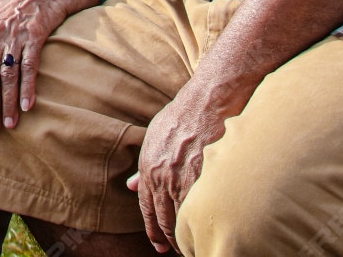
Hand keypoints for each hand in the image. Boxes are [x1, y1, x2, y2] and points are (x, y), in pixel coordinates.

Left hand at [129, 86, 229, 252]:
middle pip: (165, 220)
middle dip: (171, 239)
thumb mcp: (153, 137)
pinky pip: (204, 211)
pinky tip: (210, 229)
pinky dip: (206, 224)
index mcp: (148, 168)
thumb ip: (143, 166)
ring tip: (196, 244)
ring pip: (184, 219)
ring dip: (189, 236)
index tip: (159, 245)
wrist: (208, 101)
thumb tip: (132, 186)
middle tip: (178, 249)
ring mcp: (185, 179)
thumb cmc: (182, 115)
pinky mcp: (207, 179)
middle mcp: (163, 177)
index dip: (154, 231)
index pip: (148, 210)